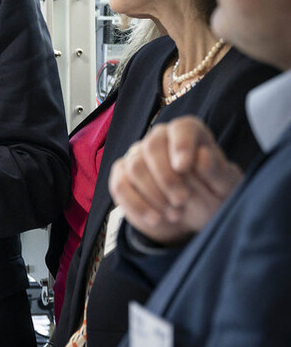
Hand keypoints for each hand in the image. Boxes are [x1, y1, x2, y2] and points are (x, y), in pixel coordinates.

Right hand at [109, 116, 242, 245]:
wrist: (193, 213)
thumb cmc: (213, 193)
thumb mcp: (225, 186)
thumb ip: (217, 170)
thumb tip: (203, 156)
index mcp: (188, 133)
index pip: (181, 128)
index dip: (181, 145)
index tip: (183, 167)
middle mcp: (159, 138)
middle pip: (152, 146)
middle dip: (166, 177)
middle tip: (182, 200)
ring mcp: (137, 155)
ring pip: (135, 166)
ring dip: (154, 194)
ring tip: (175, 214)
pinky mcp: (122, 174)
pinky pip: (120, 185)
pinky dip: (137, 205)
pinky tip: (155, 218)